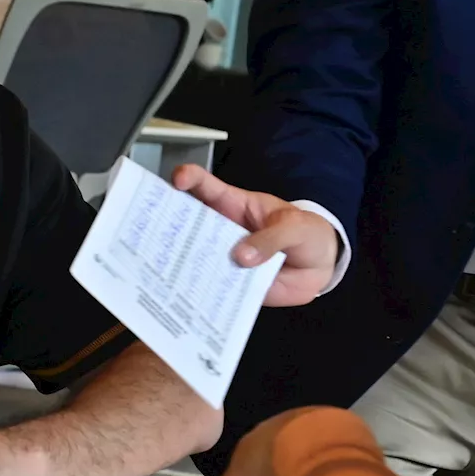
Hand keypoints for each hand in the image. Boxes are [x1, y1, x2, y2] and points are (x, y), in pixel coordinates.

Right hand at [171, 165, 338, 305]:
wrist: (320, 267)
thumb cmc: (306, 233)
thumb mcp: (295, 227)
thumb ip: (271, 239)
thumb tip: (241, 257)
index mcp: (235, 206)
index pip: (207, 187)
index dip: (190, 179)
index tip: (177, 179)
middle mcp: (222, 230)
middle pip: (188, 224)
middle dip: (168, 224)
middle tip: (154, 229)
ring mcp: (224, 257)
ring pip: (196, 258)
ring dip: (183, 263)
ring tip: (166, 267)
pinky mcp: (232, 282)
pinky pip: (213, 287)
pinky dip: (203, 292)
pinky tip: (189, 296)